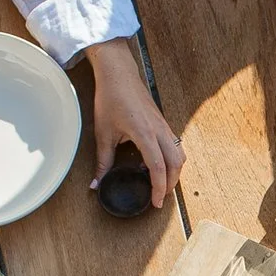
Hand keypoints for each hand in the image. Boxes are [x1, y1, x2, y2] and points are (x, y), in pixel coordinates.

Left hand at [86, 40, 185, 208]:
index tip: (155, 202)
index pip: (158, 168)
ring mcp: (164, 125)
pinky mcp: (163, 122)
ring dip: (174, 172)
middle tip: (159, 197)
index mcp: (144, 133)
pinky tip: (157, 165)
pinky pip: (175, 146)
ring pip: (179, 155)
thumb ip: (102, 162)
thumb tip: (96, 184)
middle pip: (176, 164)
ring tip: (161, 184)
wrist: (118, 73)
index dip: (158, 188)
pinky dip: (171, 160)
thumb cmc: (111, 98)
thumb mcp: (103, 133)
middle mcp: (159, 130)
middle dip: (170, 184)